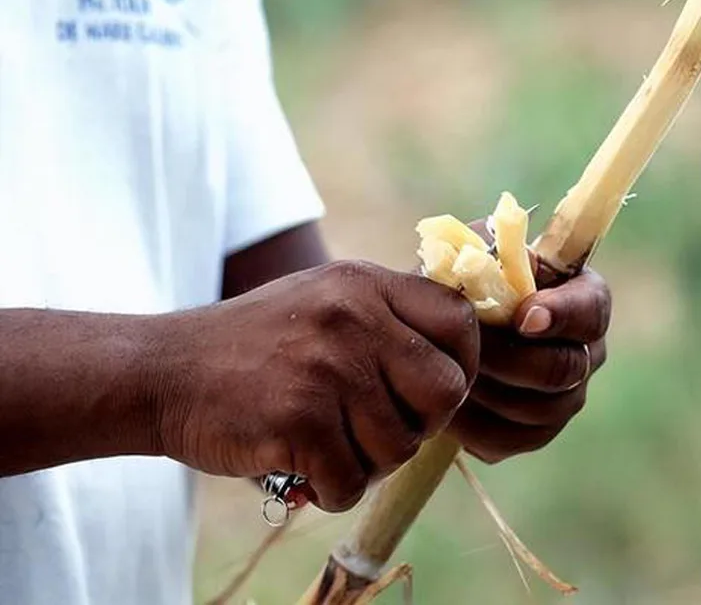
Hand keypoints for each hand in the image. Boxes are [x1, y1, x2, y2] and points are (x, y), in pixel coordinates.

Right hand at [154, 261, 478, 511]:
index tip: (432, 392)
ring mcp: (327, 366)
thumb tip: (458, 367)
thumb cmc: (256, 345)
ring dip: (368, 462)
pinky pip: (351, 481)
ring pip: (399, 446)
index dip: (463, 365)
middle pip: (446, 391)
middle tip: (380, 430)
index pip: (460, 322)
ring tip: (328, 444)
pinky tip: (301, 467)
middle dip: (422, 425)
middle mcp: (354, 317)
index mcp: (365, 284)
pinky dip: (331, 488)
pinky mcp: (298, 418)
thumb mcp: (326, 301)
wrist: (165, 371)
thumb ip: (388, 320)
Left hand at [449, 254, 610, 462]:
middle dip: (507, 357)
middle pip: (563, 368)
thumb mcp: (473, 253)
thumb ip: (490, 253)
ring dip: (487, 389)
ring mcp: (565, 399)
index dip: (561, 315)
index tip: (523, 317)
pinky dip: (473, 424)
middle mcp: (585, 353)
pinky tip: (446, 402)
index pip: (591, 309)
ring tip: (448, 369)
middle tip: (464, 345)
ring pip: (536, 408)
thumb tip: (505, 265)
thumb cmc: (463, 280)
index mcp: (582, 299)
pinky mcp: (533, 434)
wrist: (435, 327)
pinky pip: (509, 440)